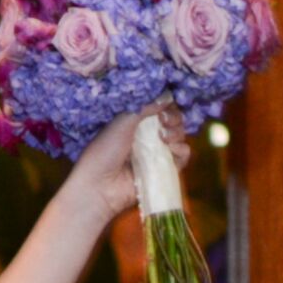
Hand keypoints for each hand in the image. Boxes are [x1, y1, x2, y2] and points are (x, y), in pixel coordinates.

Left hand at [65, 100, 191, 224]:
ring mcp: (155, 154)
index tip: (163, 105)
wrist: (100, 187)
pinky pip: (182, 156)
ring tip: (163, 138)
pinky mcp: (163, 170)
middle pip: (173, 121)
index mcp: (134, 123)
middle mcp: (146, 137)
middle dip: (173, 118)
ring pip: (180, 136)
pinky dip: (181, 150)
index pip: (159, 109)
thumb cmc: (104, 152)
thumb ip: (145, 107)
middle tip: (163, 122)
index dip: (165, 105)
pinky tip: (170, 149)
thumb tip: (166, 96)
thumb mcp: (122, 122)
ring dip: (177, 133)